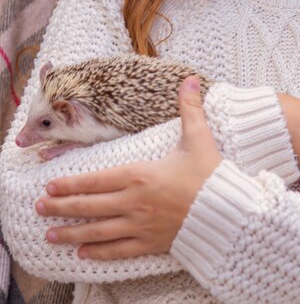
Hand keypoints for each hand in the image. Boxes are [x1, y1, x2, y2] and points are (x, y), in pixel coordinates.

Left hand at [35, 76, 220, 259]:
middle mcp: (134, 202)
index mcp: (141, 175)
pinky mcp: (151, 243)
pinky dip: (99, 252)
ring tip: (49, 235)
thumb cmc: (210, 175)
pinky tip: (83, 252)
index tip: (50, 186)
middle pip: (90, 206)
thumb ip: (190, 108)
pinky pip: (119, 250)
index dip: (71, 183)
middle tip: (39, 209)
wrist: (228, 212)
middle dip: (62, 207)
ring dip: (71, 233)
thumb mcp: (198, 138)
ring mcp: (140, 226)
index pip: (97, 180)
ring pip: (98, 231)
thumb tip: (190, 79)